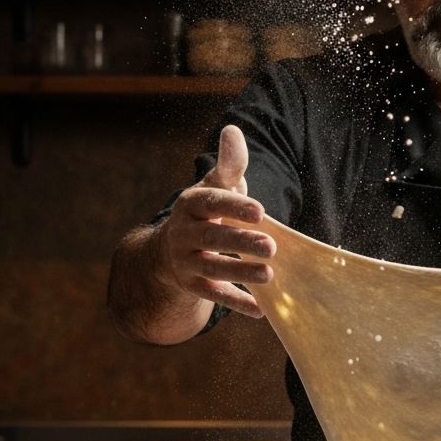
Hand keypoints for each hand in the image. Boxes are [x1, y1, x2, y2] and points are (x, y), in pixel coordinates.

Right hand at [155, 124, 275, 317]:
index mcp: (191, 204)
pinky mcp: (191, 286)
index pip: (212, 203)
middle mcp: (183, 233)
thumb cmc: (207, 211)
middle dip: (241, 243)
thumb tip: (232, 131)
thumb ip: (229, 164)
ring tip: (269, 275)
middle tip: (272, 247)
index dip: (234, 207)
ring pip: (213, 269)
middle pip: (213, 239)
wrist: (169, 250)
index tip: (259, 211)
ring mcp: (185, 261)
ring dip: (241, 273)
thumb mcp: (216, 186)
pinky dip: (236, 302)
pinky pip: (214, 295)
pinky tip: (260, 310)